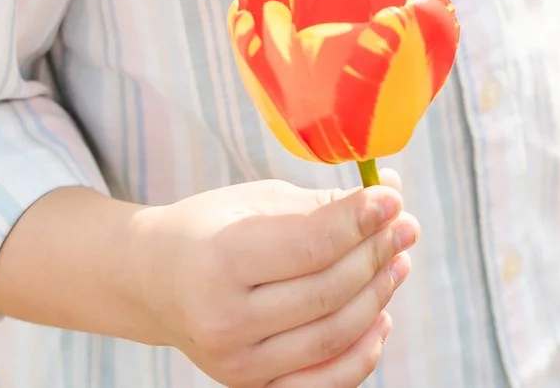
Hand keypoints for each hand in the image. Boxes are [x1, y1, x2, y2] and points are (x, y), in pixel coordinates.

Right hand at [130, 172, 418, 387]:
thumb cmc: (211, 231)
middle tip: (405, 226)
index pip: (312, 244)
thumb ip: (322, 204)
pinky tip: (381, 316)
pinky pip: (323, 382)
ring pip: (332, 336)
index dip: (361, 220)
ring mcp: (236, 363)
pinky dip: (362, 354)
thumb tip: (390, 192)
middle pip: (328, 292)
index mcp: (219, 259)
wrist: (154, 282)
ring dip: (377, 296)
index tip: (393, 198)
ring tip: (398, 261)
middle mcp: (224, 320)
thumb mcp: (255, 202)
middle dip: (376, 255)